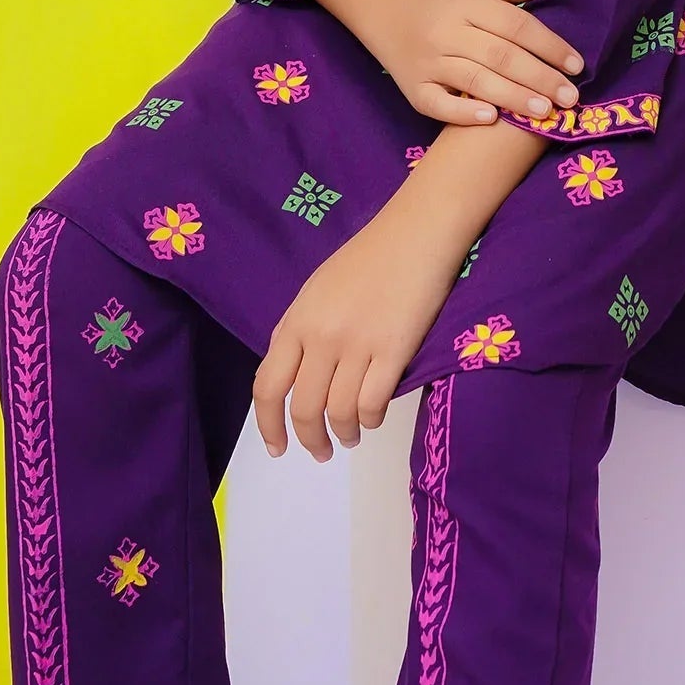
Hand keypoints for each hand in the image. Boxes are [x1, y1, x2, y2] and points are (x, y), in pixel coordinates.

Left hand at [253, 208, 462, 460]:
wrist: (417, 232)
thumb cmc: (368, 256)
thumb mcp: (317, 288)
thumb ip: (298, 328)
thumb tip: (286, 370)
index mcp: (297, 320)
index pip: (267, 386)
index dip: (268, 425)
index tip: (277, 448)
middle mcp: (322, 336)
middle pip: (304, 409)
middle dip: (310, 440)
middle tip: (320, 452)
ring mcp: (358, 345)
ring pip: (340, 412)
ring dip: (344, 434)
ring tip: (351, 436)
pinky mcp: (394, 351)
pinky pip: (374, 403)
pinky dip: (371, 419)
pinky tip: (373, 417)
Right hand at [377, 0, 585, 127]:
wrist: (386, 15)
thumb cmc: (443, 4)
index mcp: (467, 5)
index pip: (515, 24)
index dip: (548, 44)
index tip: (576, 65)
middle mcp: (448, 32)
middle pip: (500, 55)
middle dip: (538, 77)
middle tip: (570, 97)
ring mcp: (430, 62)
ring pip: (475, 80)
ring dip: (512, 97)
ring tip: (544, 112)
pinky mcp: (414, 89)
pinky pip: (438, 103)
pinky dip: (463, 112)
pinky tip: (491, 119)